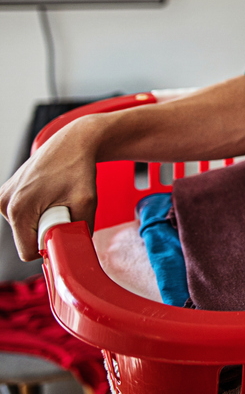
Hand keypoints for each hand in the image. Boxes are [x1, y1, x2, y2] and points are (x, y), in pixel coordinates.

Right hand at [0, 118, 101, 261]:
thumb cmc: (79, 168)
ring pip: (24, 226)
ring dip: (43, 219)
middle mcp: (4, 203)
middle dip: (47, 230)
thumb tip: (75, 250)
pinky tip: (50, 192)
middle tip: (64, 207)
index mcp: (18, 209)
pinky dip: (38, 209)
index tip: (64, 229)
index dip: (49, 245)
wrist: (74, 141)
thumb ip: (79, 231)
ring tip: (57, 196)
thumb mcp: (87, 202)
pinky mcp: (8, 191)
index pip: (27, 252)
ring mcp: (4, 196)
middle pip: (25, 238)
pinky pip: (23, 214)